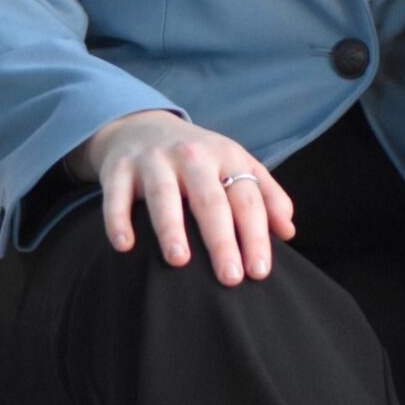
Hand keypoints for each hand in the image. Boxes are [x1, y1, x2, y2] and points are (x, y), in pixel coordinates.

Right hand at [78, 109, 295, 285]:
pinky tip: (125, 246)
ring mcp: (153, 160)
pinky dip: (118, 219)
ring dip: (171, 227)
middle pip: (210, 199)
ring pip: (164, 195)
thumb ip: (266, 196)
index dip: (256, 234)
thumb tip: (288, 230)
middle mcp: (191, 155)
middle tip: (230, 277)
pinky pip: (116, 196)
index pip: (247, 197)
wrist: (142, 127)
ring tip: (179, 260)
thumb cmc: (199, 159)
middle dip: (221, 239)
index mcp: (226, 156)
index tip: (260, 271)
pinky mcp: (118, 168)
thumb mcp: (236, 164)